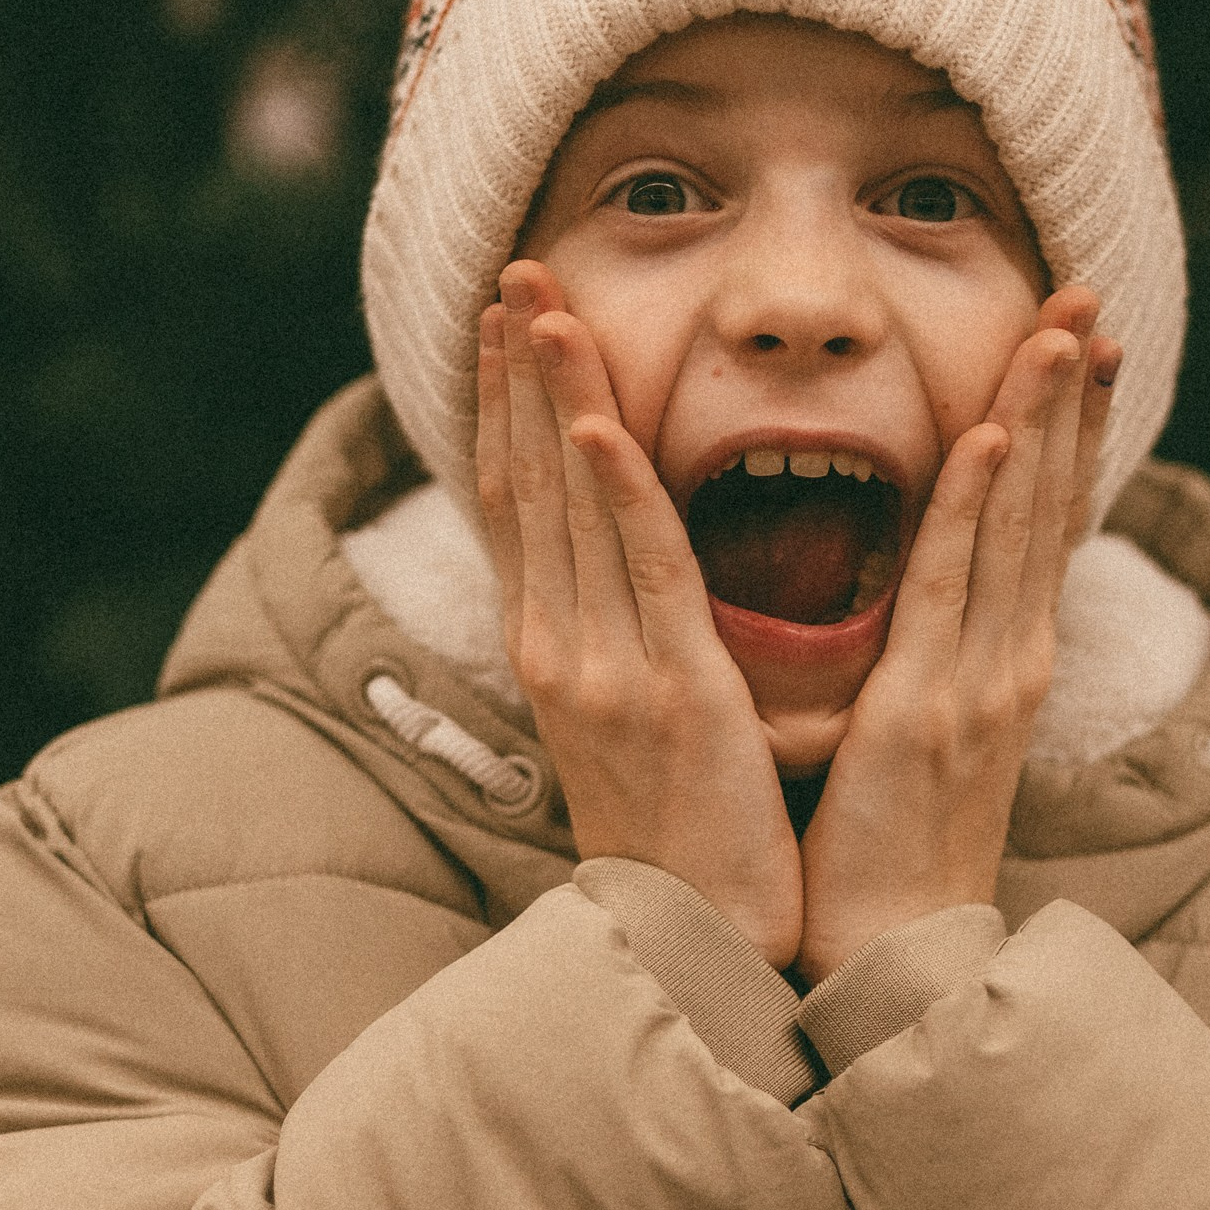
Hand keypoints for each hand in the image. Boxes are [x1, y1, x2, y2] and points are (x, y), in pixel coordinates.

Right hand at [476, 265, 803, 967]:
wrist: (700, 937)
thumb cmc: (690, 830)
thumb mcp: (644, 716)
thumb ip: (632, 636)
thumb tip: (632, 573)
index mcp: (558, 649)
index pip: (522, 501)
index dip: (509, 405)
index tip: (509, 319)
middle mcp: (560, 646)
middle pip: (525, 483)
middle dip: (515, 374)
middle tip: (509, 272)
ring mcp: (603, 666)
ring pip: (567, 506)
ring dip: (551, 399)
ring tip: (540, 306)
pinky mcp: (666, 689)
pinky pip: (635, 569)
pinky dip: (608, 490)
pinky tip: (588, 422)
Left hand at [794, 289, 1118, 983]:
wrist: (890, 959)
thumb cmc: (887, 856)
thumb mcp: (919, 737)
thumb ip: (926, 663)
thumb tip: (922, 608)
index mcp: (1001, 661)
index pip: (1038, 520)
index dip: (1063, 428)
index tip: (1077, 344)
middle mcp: (1009, 658)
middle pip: (1047, 502)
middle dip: (1070, 397)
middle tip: (1091, 296)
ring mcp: (982, 681)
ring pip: (1015, 524)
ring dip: (1037, 420)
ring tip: (1058, 330)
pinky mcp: (930, 708)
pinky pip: (951, 586)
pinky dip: (974, 505)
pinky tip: (988, 437)